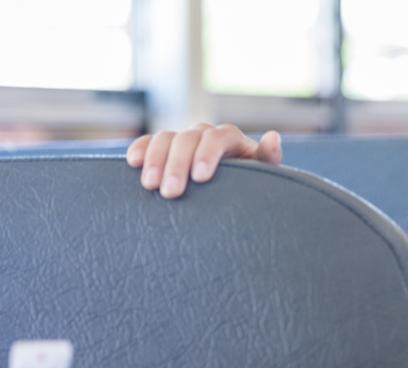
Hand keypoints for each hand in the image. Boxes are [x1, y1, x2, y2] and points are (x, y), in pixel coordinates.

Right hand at [126, 123, 281, 198]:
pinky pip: (150, 143)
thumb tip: (273, 137)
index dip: (207, 154)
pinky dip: (141, 149)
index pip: (216, 138)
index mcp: (229, 138)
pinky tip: (134, 163)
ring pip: (165, 139)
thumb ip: (268, 158)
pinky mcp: (165, 150)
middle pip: (186, 139)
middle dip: (177, 165)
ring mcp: (183, 140)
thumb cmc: (252, 184)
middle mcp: (204, 134)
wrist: (234, 194)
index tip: (200, 178)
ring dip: (156, 160)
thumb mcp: (263, 174)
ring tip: (150, 185)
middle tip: (171, 192)